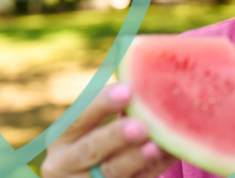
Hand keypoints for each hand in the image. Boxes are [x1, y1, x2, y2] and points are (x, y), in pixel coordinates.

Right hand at [41, 83, 177, 177]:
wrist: (90, 177)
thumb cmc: (100, 139)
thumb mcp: (95, 125)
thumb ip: (116, 103)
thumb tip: (147, 68)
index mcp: (63, 137)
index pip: (77, 118)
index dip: (101, 104)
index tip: (128, 89)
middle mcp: (65, 163)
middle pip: (91, 149)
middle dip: (116, 136)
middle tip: (141, 125)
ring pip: (112, 172)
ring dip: (136, 158)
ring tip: (156, 145)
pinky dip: (153, 167)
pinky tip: (171, 153)